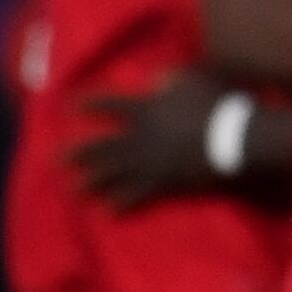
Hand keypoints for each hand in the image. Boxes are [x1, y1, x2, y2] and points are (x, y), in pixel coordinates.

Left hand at [65, 69, 232, 206]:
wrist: (235, 138)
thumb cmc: (215, 104)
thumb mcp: (190, 81)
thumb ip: (169, 79)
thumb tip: (156, 79)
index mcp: (145, 110)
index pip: (109, 106)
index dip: (89, 104)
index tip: (70, 106)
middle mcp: (141, 138)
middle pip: (103, 147)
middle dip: (80, 154)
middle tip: (56, 161)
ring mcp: (151, 163)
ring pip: (115, 175)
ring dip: (93, 183)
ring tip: (75, 190)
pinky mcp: (165, 183)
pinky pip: (139, 196)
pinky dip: (123, 204)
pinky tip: (107, 211)